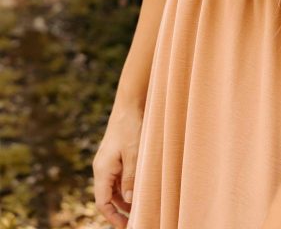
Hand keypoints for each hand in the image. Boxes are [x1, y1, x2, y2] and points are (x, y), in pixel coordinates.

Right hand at [93, 103, 143, 227]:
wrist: (130, 102)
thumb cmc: (132, 126)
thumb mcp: (134, 153)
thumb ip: (131, 178)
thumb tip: (128, 201)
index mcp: (102, 169)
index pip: (103, 202)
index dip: (113, 217)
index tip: (126, 226)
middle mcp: (102, 167)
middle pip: (108, 197)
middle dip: (120, 210)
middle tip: (138, 218)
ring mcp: (108, 160)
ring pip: (114, 187)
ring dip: (125, 198)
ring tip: (141, 206)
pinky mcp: (115, 154)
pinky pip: (118, 176)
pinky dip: (127, 185)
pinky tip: (140, 187)